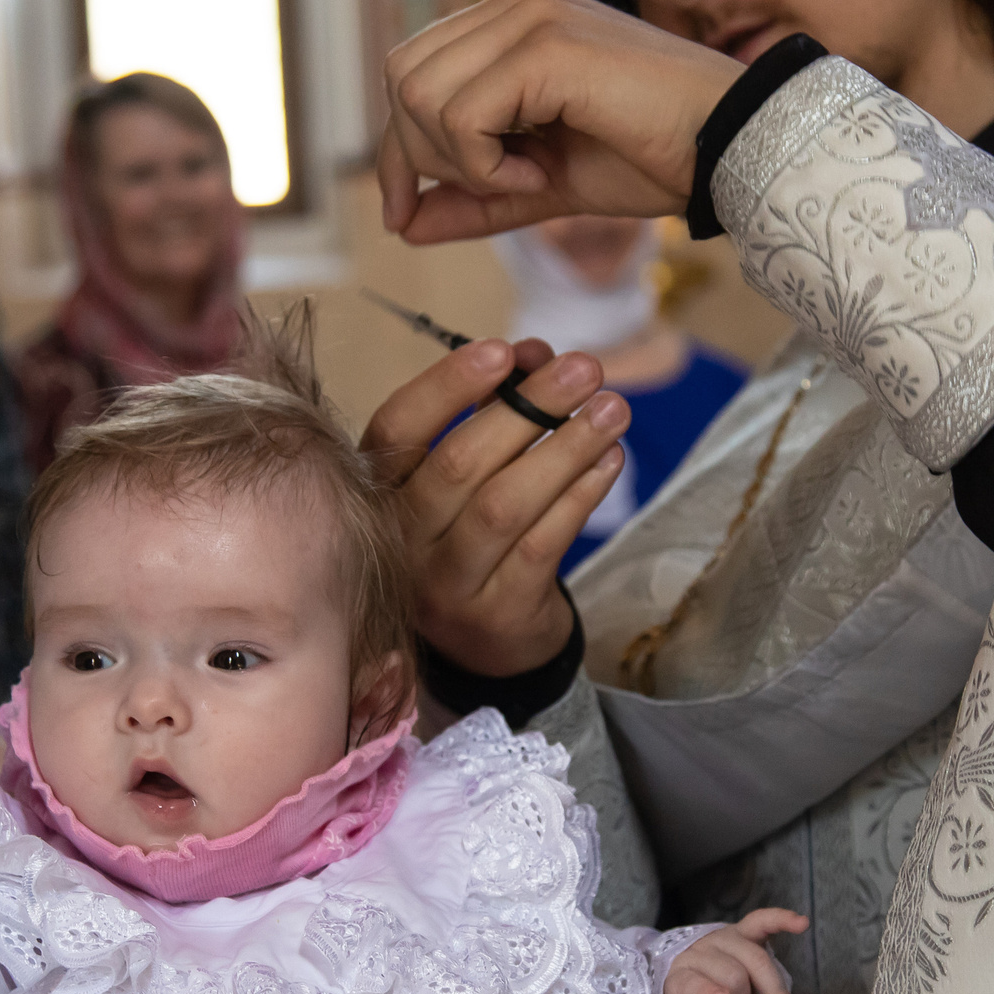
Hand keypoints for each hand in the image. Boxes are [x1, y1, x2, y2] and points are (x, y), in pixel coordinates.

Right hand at [361, 336, 629, 676]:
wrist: (485, 644)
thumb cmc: (473, 535)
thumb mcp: (468, 472)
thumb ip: (494, 408)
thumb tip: (535, 352)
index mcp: (381, 491)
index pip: (397, 428)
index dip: (446, 386)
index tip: (503, 349)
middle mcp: (402, 540)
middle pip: (459, 464)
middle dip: (529, 408)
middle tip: (585, 369)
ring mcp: (446, 584)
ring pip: (503, 505)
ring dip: (564, 449)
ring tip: (612, 411)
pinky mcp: (496, 614)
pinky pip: (542, 545)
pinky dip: (579, 497)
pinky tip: (609, 462)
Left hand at [377, 0, 742, 245]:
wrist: (732, 147)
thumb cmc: (653, 157)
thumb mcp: (544, 184)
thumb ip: (475, 198)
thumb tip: (404, 225)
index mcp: (512, 22)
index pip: (411, 72)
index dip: (399, 150)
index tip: (408, 216)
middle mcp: (516, 4)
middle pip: (402, 78)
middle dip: (423, 155)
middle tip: (496, 189)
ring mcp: (531, 16)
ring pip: (419, 93)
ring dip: (459, 160)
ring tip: (527, 178)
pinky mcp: (547, 45)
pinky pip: (461, 114)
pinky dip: (486, 164)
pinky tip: (541, 174)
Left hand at [662, 909, 806, 993]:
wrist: (682, 992)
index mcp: (675, 981)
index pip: (691, 984)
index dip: (707, 993)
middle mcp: (695, 953)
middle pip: (732, 974)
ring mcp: (719, 940)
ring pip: (755, 958)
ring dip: (773, 989)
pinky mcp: (739, 932)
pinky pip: (761, 922)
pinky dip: (781, 921)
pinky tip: (800, 923)